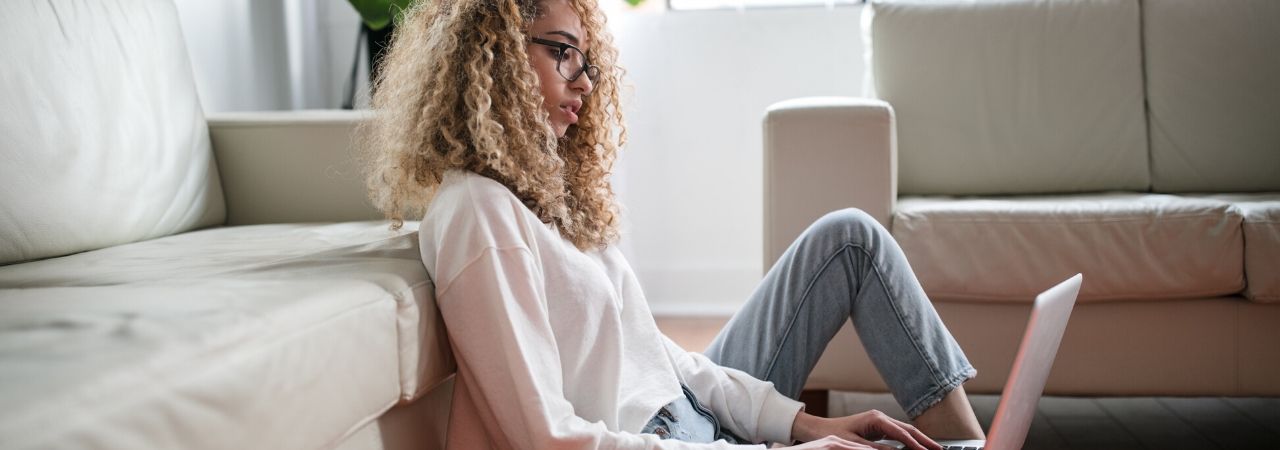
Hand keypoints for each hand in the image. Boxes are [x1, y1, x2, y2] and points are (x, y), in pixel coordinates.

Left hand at [790, 410, 942, 449]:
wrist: (818, 429)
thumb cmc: (832, 435)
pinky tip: (917, 448)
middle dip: (925, 440)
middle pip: (908, 429)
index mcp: (875, 419)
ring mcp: (879, 422)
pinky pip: (898, 435)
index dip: (917, 444)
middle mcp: (879, 418)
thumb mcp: (854, 445)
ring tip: (933, 449)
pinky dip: (909, 441)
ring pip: (905, 431)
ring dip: (919, 440)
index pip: (902, 433)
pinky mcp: (877, 428)